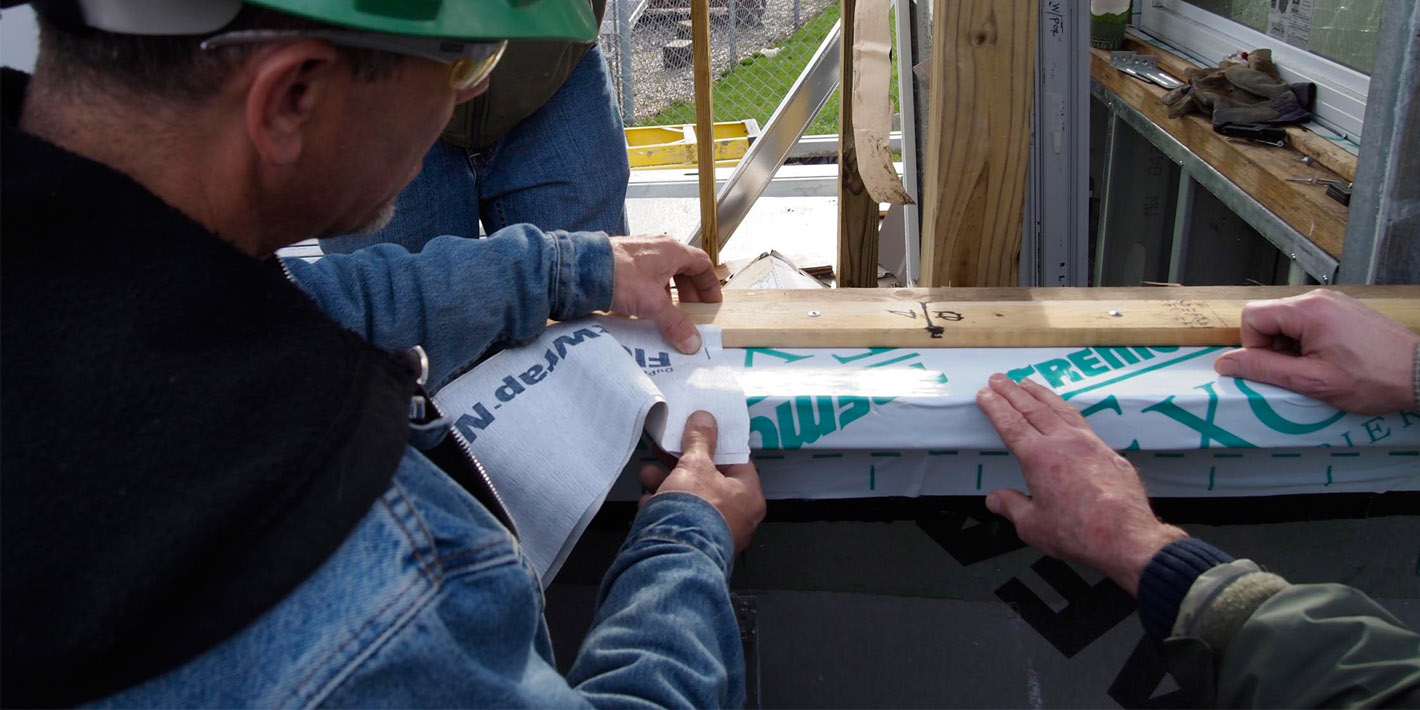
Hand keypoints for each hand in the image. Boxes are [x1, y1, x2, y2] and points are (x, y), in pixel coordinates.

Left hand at [611, 235, 721, 353]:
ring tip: (669, 312)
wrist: (582, 268)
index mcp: (672, 251)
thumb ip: (675, 323)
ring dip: (670, 292)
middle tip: (692, 311)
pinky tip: (645, 308)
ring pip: (664, 272)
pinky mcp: (624, 261)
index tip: (711, 302)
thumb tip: (692, 342)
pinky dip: (652, 290)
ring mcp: (640, 252)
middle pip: (683, 268)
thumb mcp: (653, 303)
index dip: (709, 284)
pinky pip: (646, 275)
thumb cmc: (620, 276)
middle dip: (690, 291)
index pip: (701, 264)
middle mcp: (658, 247)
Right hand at [639, 411, 764, 553]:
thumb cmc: (694, 510)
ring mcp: (716, 535)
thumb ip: (699, 440)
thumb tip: (705, 418)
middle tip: (663, 452)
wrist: (673, 559)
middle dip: (680, 466)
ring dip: (666, 486)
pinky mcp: (694, 547)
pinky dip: (662, 511)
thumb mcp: (695, 465)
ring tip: (646, 475)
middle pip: (709, 482)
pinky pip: (679, 522)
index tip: (696, 436)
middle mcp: (738, 518)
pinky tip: (645, 504)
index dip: (714, 446)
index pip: (736, 462)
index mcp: (748, 497)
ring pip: (690, 502)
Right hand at [977, 374, 1185, 595]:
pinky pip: (1081, 421)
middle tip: (999, 379)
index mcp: (1038, 457)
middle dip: (1012, 391)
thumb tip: (995, 499)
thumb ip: (1012, 507)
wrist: (1126, 537)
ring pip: (1059, 408)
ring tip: (1027, 383)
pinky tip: (1063, 409)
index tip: (985, 394)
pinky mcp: (1108, 452)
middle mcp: (1063, 442)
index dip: (995, 407)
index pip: (1010, 424)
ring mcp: (1089, 443)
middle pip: (1032, 408)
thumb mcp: (1033, 526)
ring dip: (1040, 393)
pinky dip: (1065, 408)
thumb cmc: (1079, 533)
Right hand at [1213, 290, 1418, 414]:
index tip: (1275, 368)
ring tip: (1317, 367)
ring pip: (1287, 320)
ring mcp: (1333, 302)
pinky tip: (1329, 359)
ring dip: (1290, 346)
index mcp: (1308, 311)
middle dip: (1272, 347)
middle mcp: (1319, 299)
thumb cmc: (1373, 379)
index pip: (1252, 316)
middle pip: (1269, 316)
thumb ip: (1264, 370)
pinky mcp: (1344, 310)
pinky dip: (1308, 341)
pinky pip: (1308, 321)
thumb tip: (1225, 363)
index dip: (1254, 346)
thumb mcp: (1312, 381)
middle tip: (1298, 371)